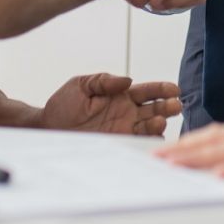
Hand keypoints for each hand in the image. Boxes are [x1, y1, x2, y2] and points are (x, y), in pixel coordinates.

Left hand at [41, 73, 181, 136]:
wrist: (48, 127)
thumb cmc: (63, 104)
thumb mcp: (82, 84)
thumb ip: (105, 81)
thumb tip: (127, 80)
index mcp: (122, 95)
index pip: (147, 91)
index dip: (161, 89)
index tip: (173, 89)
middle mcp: (127, 113)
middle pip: (155, 108)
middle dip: (167, 106)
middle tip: (175, 105)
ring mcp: (124, 129)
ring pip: (150, 127)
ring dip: (158, 123)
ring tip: (159, 121)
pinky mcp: (118, 144)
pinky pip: (138, 143)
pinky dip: (148, 142)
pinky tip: (153, 139)